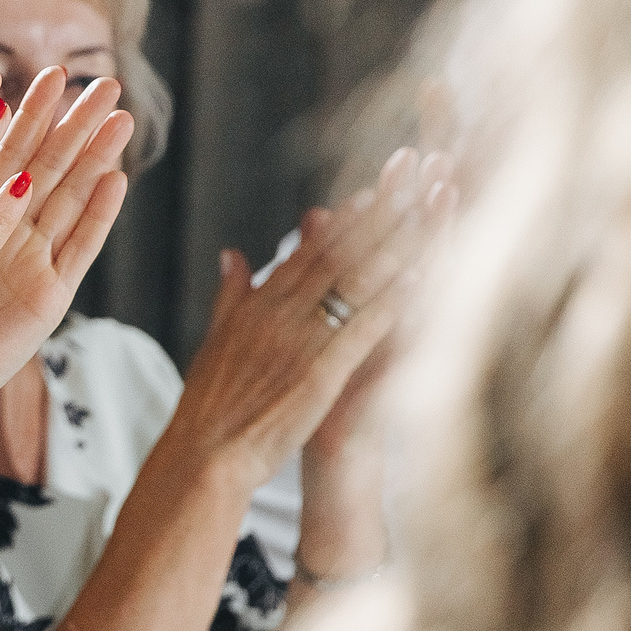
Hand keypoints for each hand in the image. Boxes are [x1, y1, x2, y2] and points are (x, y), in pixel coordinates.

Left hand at [0, 68, 134, 426]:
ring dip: (97, 156)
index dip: (25, 114)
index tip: (42, 73)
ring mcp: (35, 261)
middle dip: (73, 122)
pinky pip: (79, 249)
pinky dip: (99, 215)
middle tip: (102, 80)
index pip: (5, 152)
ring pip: (71, 197)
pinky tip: (118, 179)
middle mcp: (12, 231)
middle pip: (49, 165)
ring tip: (120, 115)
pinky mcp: (49, 293)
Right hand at [162, 148, 447, 494]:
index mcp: (257, 304)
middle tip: (407, 174)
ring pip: (354, 281)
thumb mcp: (215, 339)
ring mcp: (299, 340)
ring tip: (427, 209)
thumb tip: (233, 254)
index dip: (343, 220)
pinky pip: (362, 329)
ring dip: (394, 242)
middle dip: (376, 211)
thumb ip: (230, 294)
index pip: (307, 252)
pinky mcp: (319, 373)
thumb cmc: (210, 406)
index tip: (372, 191)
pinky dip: (392, 302)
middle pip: (337, 251)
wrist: (204, 456)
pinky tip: (421, 277)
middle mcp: (279, 313)